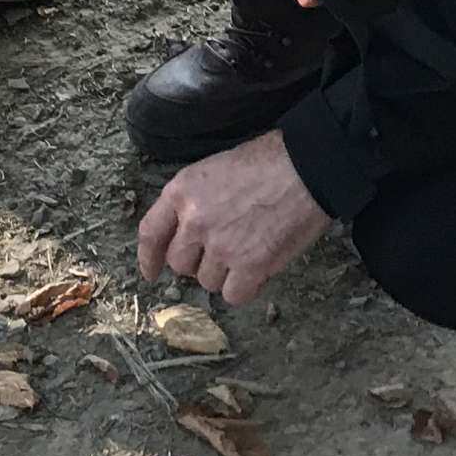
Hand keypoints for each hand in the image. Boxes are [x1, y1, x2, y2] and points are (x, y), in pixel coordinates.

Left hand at [135, 129, 327, 304]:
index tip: (150, 272)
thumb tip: (188, 232)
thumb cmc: (266, 161)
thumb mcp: (213, 169)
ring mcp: (221, 246)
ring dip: (223, 274)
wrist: (307, 167)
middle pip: (179, 263)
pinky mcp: (251, 265)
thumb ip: (193, 201)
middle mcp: (194, 221)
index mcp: (181, 192)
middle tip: (220, 251)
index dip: (148, 258)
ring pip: (207, 281)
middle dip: (196, 261)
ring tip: (246, 251)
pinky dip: (244, 288)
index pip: (150, 233)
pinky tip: (257, 271)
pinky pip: (234, 295)